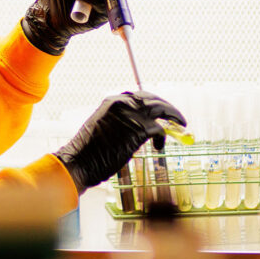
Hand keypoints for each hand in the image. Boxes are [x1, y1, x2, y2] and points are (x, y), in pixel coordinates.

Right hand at [54, 91, 185, 192]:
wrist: (79, 162)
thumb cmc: (87, 152)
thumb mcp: (103, 129)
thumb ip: (121, 124)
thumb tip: (139, 128)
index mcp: (111, 102)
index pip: (138, 96)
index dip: (153, 103)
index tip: (160, 112)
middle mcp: (122, 103)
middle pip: (153, 99)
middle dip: (167, 108)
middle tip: (176, 119)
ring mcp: (132, 115)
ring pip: (162, 109)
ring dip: (173, 117)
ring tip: (180, 127)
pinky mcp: (140, 130)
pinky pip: (160, 129)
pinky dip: (163, 137)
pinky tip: (159, 146)